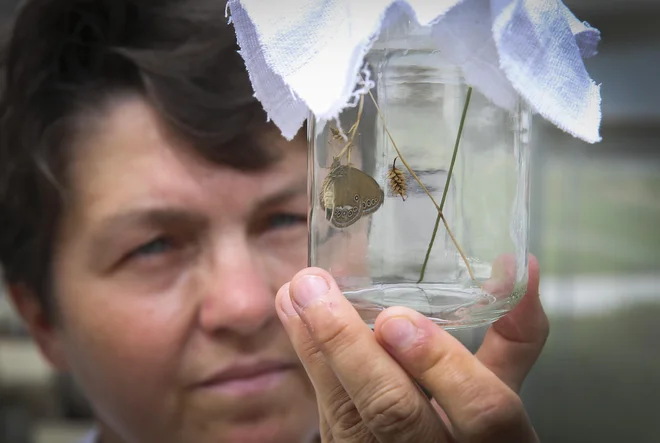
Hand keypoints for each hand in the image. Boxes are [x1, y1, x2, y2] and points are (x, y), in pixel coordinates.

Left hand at [275, 255, 547, 441]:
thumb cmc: (472, 431)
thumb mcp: (502, 392)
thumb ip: (513, 336)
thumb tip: (521, 268)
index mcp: (495, 442)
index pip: (482, 411)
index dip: (442, 365)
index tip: (397, 318)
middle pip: (394, 414)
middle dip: (351, 349)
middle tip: (317, 292)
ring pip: (346, 415)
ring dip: (315, 348)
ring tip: (295, 293)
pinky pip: (324, 412)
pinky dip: (307, 359)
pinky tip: (293, 315)